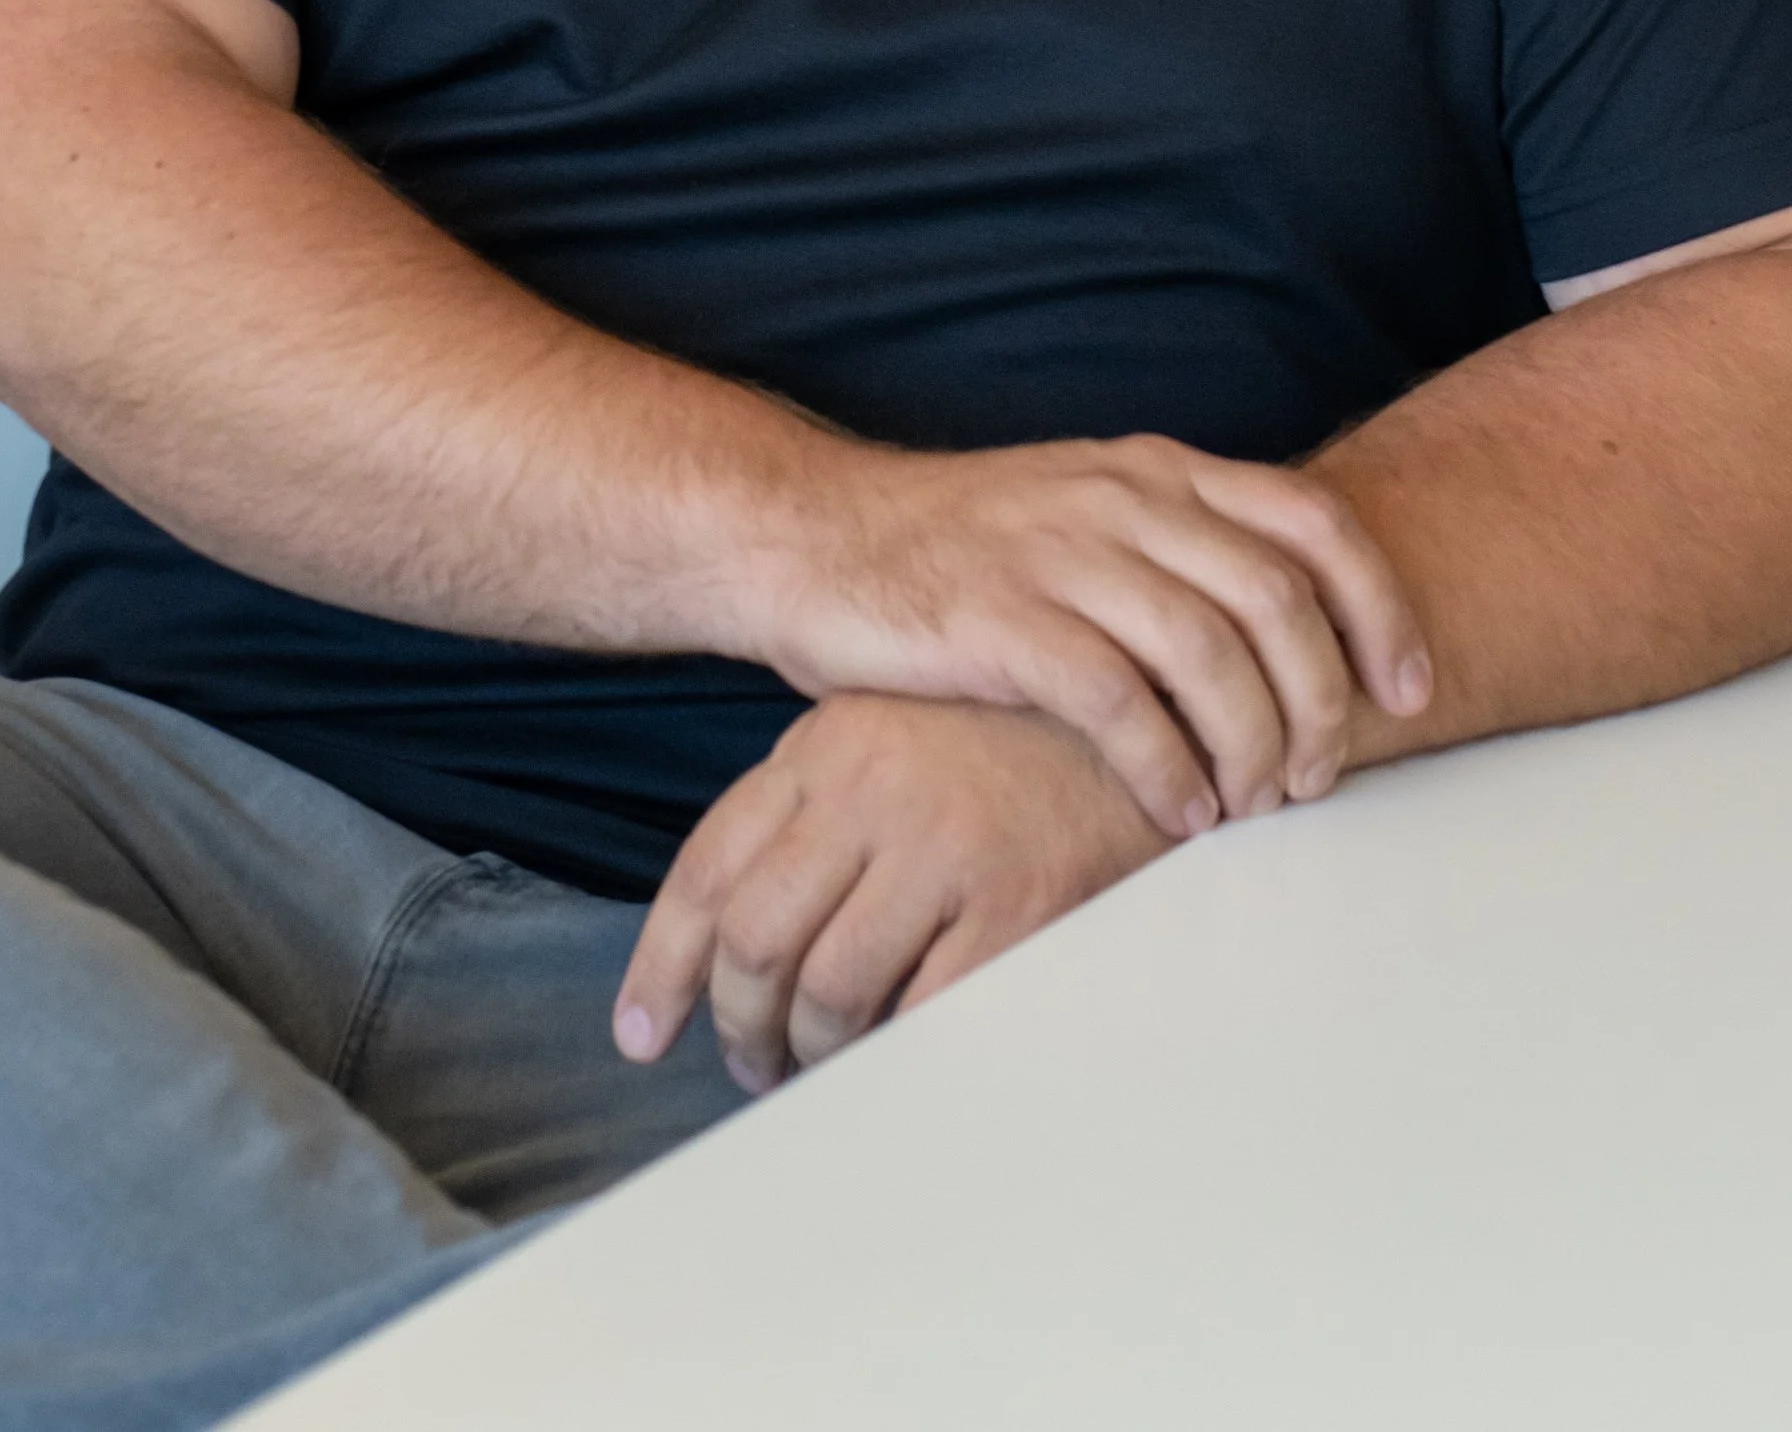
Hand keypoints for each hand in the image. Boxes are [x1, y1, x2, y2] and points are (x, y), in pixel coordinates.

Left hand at [614, 694, 1170, 1097]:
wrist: (1149, 723)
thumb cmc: (1012, 744)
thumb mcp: (892, 735)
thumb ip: (815, 809)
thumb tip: (737, 938)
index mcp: (827, 744)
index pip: (709, 868)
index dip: (662, 966)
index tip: (642, 1033)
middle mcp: (871, 787)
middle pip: (754, 939)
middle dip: (739, 1024)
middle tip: (754, 1064)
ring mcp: (943, 845)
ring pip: (828, 990)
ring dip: (813, 1053)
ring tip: (826, 1067)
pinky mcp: (1014, 903)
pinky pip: (922, 1015)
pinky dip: (897, 1056)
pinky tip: (899, 1057)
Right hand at [752, 434, 1429, 843]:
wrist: (811, 538)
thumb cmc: (955, 550)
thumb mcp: (1083, 515)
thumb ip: (1177, 552)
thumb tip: (1287, 638)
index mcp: (1153, 470)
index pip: (1311, 520)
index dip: (1380, 607)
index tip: (1409, 688)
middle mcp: (1120, 500)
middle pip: (1277, 598)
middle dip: (1321, 701)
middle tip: (1317, 778)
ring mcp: (1060, 556)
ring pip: (1210, 654)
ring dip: (1252, 746)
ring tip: (1249, 805)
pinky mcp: (999, 622)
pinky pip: (1118, 703)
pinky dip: (1168, 767)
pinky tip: (1178, 809)